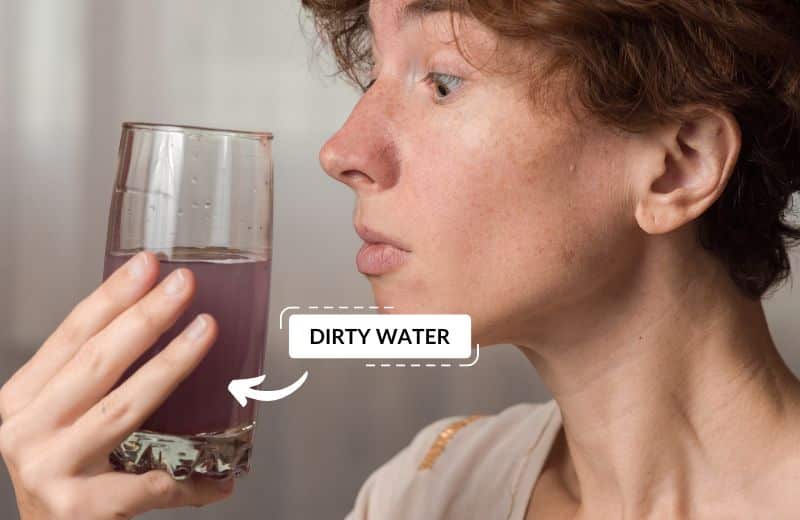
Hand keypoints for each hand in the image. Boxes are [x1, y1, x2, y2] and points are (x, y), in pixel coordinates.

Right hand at [0, 251, 232, 518]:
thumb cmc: (61, 472)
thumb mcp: (59, 418)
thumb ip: (94, 379)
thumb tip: (160, 321)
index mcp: (22, 401)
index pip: (71, 336)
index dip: (111, 297)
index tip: (146, 265)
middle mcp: (27, 431)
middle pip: (96, 362)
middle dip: (145, 317)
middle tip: (184, 285)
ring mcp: (49, 471)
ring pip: (123, 408)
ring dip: (171, 364)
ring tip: (206, 332)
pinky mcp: (78, 510)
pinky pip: (147, 486)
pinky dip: (188, 480)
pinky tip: (219, 473)